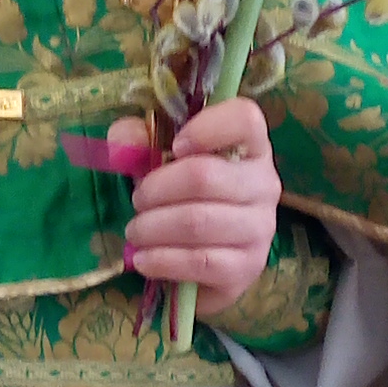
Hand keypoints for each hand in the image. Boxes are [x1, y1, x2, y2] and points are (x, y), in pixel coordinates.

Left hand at [111, 96, 280, 313]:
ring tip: (135, 231)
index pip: (245, 119)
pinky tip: (143, 259)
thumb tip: (123, 142)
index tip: (174, 146)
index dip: (206, 127)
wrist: (198, 263)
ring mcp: (260, 228)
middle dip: (156, 190)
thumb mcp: (157, 161)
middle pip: (205, 176)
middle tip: (136, 201)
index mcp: (249, 147)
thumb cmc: (179, 198)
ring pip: (198, 221)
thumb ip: (138, 140)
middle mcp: (264, 184)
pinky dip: (162, 260)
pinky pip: (200, 261)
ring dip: (153, 227)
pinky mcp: (247, 267)